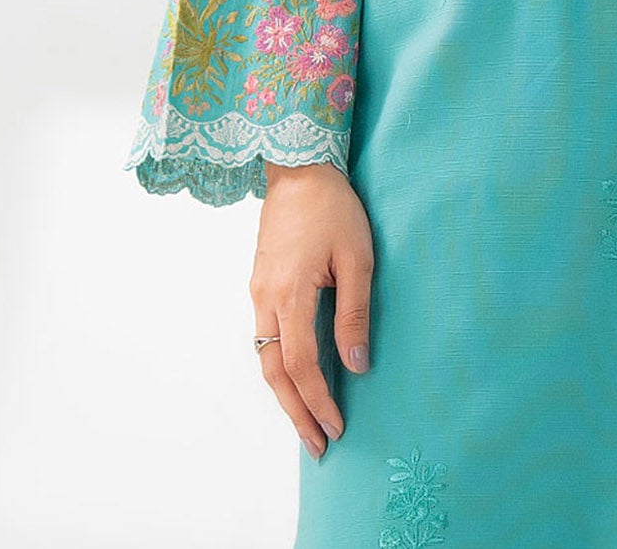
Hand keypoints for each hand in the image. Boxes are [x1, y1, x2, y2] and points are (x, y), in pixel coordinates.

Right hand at [250, 160, 373, 458]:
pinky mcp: (260, 284)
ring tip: (307, 422)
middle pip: (275, 373)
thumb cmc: (334, 209)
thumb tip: (356, 364)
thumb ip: (354, 312)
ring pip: (265, 359)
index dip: (319, 401)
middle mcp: (265, 301)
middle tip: (317, 446)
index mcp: (289, 295)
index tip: (337, 428)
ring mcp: (258, 293)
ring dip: (285, 394)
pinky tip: (295, 378)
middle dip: (296, 413)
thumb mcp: (357, 257)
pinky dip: (279, 367)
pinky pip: (265, 338)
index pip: (302, 366)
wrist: (299, 169)